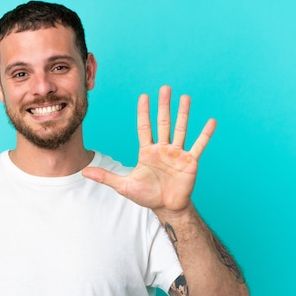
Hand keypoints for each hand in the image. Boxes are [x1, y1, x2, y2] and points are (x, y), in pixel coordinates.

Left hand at [82, 85, 215, 214]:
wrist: (166, 207)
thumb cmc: (146, 195)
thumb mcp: (124, 185)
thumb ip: (106, 177)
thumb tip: (84, 172)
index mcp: (147, 151)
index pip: (144, 127)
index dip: (144, 112)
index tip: (144, 96)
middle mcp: (163, 148)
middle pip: (163, 123)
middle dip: (164, 106)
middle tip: (165, 88)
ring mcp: (177, 153)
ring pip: (180, 129)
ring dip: (183, 114)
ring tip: (185, 97)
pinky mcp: (190, 161)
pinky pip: (199, 145)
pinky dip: (205, 134)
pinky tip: (211, 121)